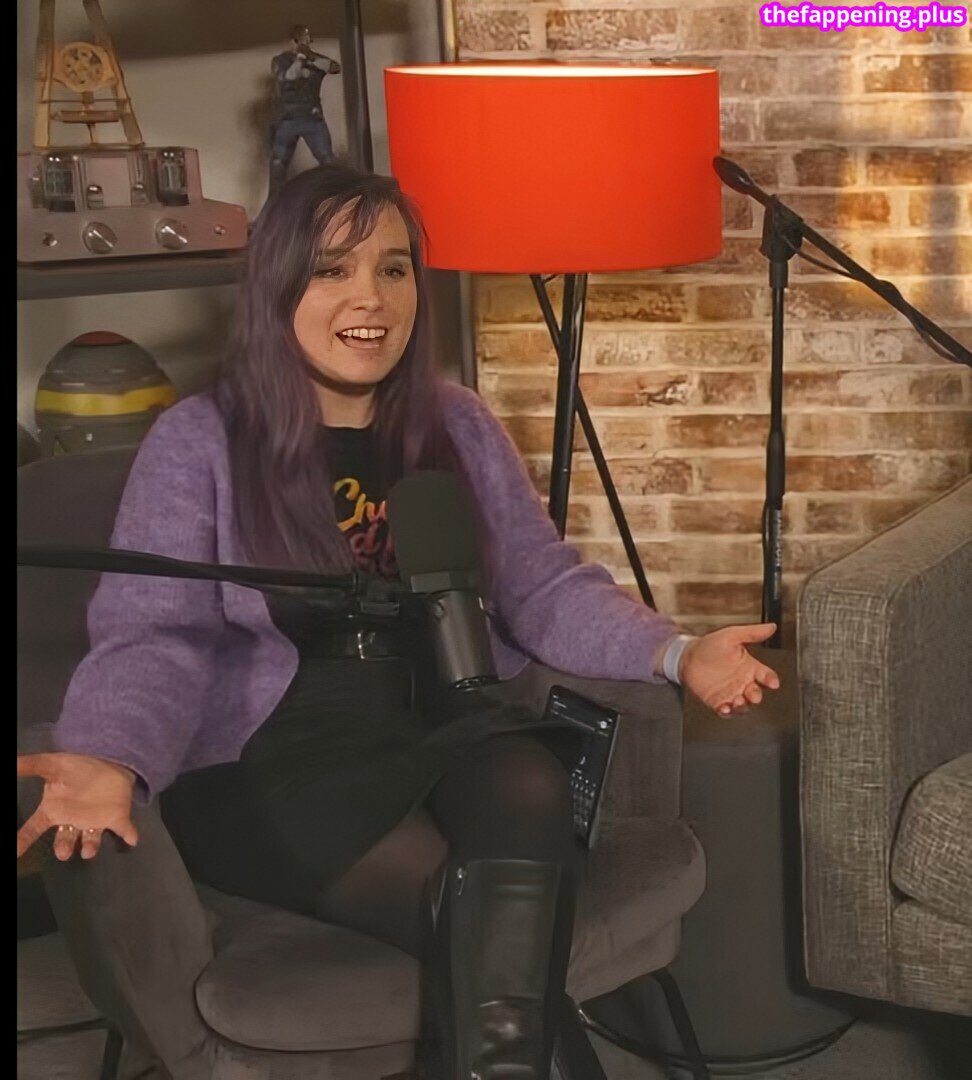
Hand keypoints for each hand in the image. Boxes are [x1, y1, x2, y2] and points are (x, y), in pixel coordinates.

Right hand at [17, 753, 137, 861]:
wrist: (106, 760)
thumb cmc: (77, 767)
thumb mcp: (52, 764)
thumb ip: (31, 765)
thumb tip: (11, 761)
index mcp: (55, 810)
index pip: (35, 828)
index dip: (24, 840)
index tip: (15, 853)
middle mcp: (73, 821)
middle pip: (66, 839)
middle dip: (64, 846)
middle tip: (64, 853)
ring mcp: (95, 821)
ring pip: (91, 838)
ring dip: (91, 845)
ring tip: (87, 851)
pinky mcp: (117, 817)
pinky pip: (123, 828)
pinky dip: (128, 834)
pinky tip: (131, 838)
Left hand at [680, 623, 780, 716]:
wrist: (688, 656)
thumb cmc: (710, 646)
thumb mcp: (731, 636)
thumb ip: (751, 633)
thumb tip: (771, 626)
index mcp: (750, 667)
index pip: (766, 675)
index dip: (771, 680)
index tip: (773, 682)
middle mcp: (743, 682)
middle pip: (756, 693)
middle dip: (756, 696)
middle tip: (753, 695)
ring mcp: (731, 693)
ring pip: (743, 705)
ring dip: (742, 705)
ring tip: (738, 701)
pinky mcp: (718, 701)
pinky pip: (726, 710)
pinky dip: (726, 711)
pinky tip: (724, 708)